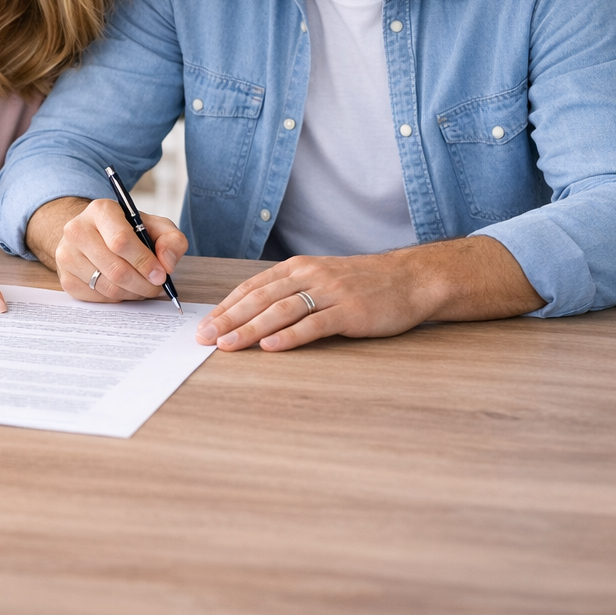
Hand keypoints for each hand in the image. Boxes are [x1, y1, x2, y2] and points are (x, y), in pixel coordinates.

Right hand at [50, 198, 187, 303]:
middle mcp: (77, 230)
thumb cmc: (127, 230)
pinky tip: (124, 287)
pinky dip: (117, 297)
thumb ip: (171, 240)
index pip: (121, 241)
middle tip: (156, 286)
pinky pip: (98, 297)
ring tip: (143, 286)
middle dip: (143, 284)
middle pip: (115, 269)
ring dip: (133, 292)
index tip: (160, 274)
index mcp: (100, 210)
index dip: (144, 262)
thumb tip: (166, 264)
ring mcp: (66, 255)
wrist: (93, 234)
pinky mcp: (65, 277)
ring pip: (108, 287)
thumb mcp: (155, 226)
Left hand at [198, 237, 544, 351]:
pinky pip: (314, 324)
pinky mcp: (350, 311)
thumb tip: (253, 315)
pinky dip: (290, 336)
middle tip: (204, 337)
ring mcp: (330, 292)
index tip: (204, 324)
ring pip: (280, 310)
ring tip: (227, 344)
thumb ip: (291, 292)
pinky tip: (270, 346)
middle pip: (259, 298)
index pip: (252, 287)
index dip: (225, 306)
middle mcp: (310, 276)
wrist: (412, 279)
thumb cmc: (363, 284)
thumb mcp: (321, 279)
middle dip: (228, 319)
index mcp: (298, 268)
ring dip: (250, 328)